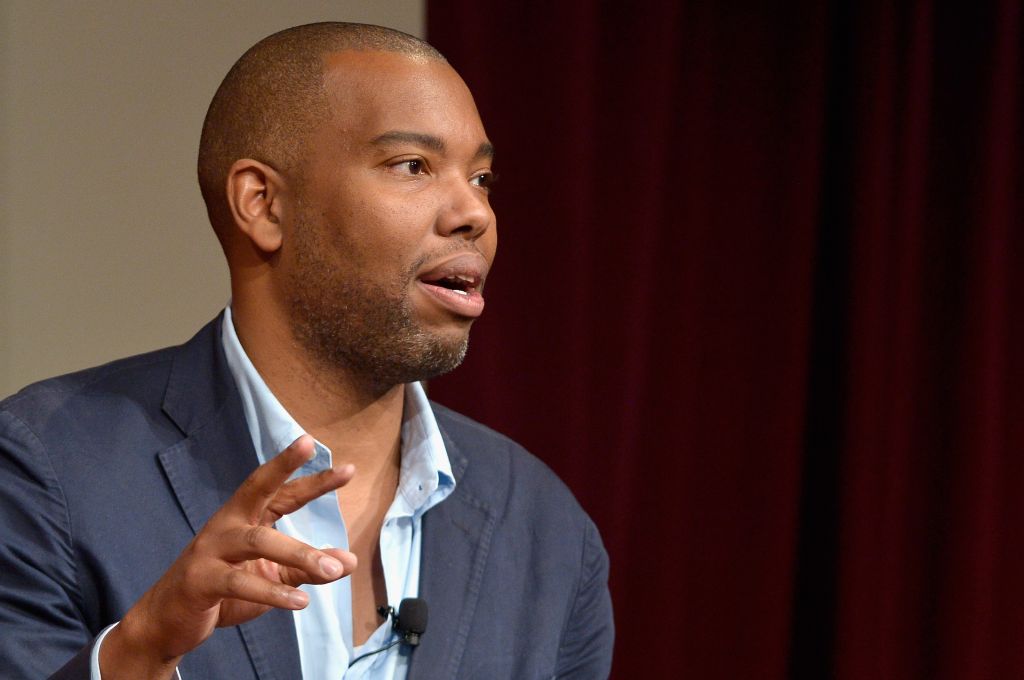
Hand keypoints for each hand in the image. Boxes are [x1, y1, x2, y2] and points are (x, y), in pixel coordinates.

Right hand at [100, 435, 355, 678]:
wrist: (167, 620)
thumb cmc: (224, 588)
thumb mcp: (272, 576)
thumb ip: (307, 568)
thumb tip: (349, 561)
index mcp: (244, 517)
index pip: (283, 492)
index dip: (314, 480)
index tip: (349, 470)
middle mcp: (227, 523)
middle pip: (259, 489)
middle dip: (288, 470)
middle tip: (329, 461)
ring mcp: (211, 549)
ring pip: (259, 540)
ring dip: (300, 554)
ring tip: (333, 570)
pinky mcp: (200, 580)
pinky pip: (240, 582)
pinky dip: (272, 593)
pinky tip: (301, 602)